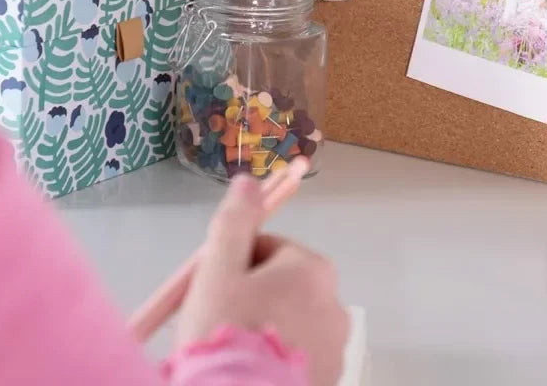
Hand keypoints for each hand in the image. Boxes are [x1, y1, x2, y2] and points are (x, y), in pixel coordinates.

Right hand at [176, 175, 348, 385]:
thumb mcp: (218, 272)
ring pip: (290, 326)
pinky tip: (251, 378)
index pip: (266, 251)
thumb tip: (249, 180)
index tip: (211, 296)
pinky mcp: (330, 382)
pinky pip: (298, 361)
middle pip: (281, 289)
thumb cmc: (227, 334)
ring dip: (264, 333)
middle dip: (251, 302)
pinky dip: (276, 365)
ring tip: (234, 358)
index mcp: (312, 269)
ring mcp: (336, 349)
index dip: (232, 270)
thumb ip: (234, 222)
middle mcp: (334, 304)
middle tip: (218, 329)